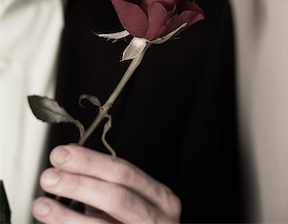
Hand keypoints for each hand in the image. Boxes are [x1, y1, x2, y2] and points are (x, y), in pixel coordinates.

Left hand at [32, 145, 180, 222]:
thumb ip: (106, 182)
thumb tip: (69, 159)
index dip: (91, 162)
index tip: (62, 154)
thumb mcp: (133, 200)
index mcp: (161, 198)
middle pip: (117, 198)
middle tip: (50, 176)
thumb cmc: (139, 222)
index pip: (124, 173)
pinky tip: (54, 223)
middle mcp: (158, 220)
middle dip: (79, 185)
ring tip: (41, 205)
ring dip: (66, 216)